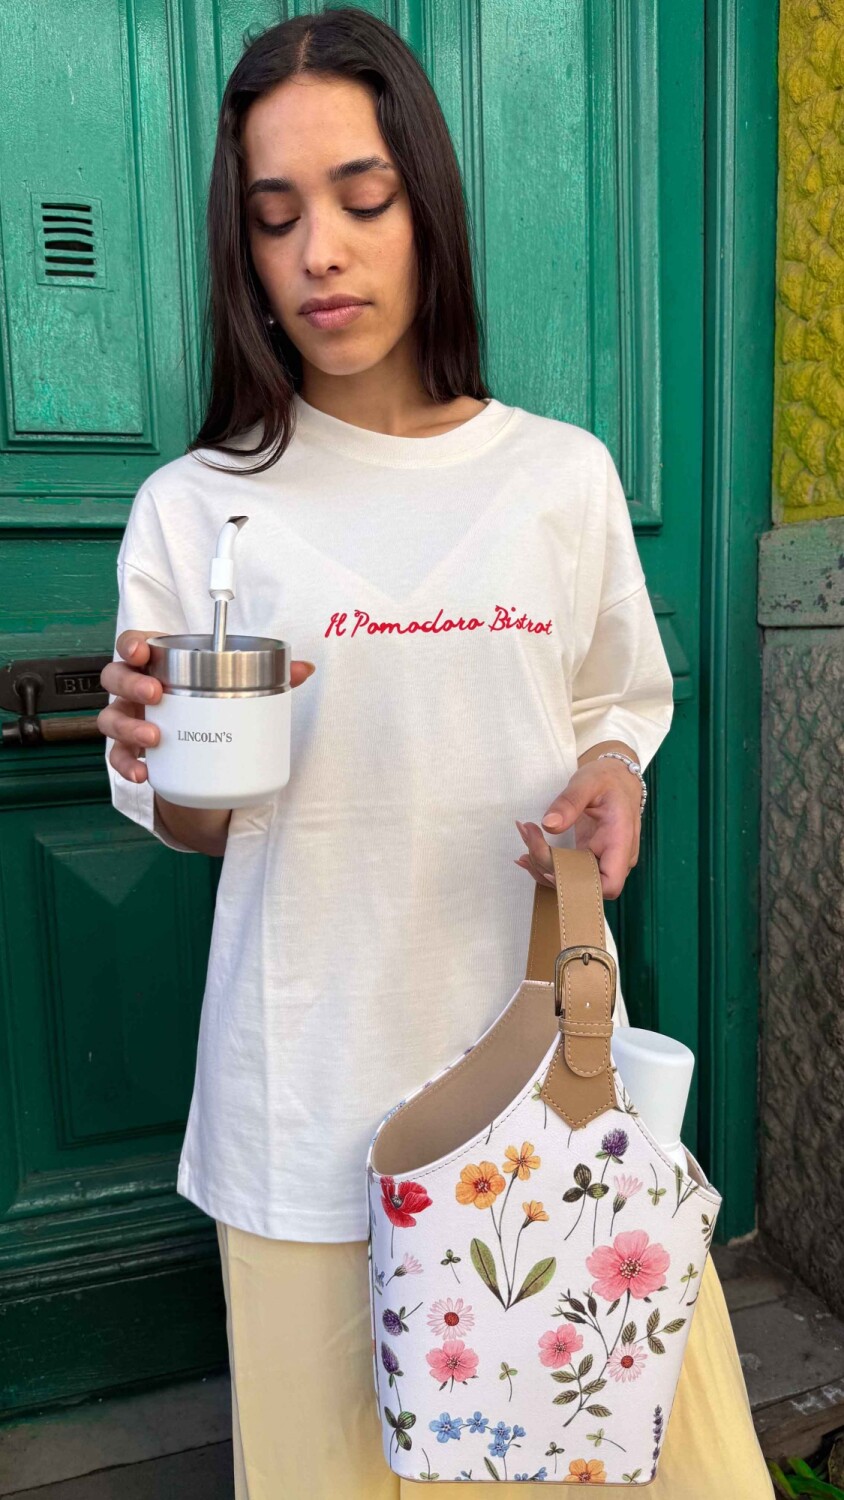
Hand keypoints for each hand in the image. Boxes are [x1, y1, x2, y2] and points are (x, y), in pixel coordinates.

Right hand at [98, 629, 316, 785]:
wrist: (201, 748)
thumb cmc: (211, 700)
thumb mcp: (238, 685)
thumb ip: (272, 674)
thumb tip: (306, 668)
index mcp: (159, 662)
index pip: (134, 643)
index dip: (131, 643)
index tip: (142, 651)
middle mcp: (136, 688)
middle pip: (116, 677)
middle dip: (131, 684)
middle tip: (156, 694)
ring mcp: (129, 719)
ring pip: (111, 718)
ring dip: (128, 727)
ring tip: (154, 738)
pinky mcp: (130, 750)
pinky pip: (118, 757)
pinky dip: (127, 765)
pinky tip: (143, 773)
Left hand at [513, 758, 641, 899]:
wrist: (618, 778)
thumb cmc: (608, 779)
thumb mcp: (589, 782)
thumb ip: (569, 801)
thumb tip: (549, 824)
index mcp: (620, 841)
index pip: (609, 884)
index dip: (580, 884)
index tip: (550, 866)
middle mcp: (615, 858)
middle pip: (583, 883)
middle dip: (550, 868)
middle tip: (528, 837)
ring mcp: (602, 859)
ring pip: (572, 879)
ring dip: (543, 865)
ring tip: (525, 839)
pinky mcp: (589, 856)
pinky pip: (569, 869)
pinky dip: (547, 863)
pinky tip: (527, 853)